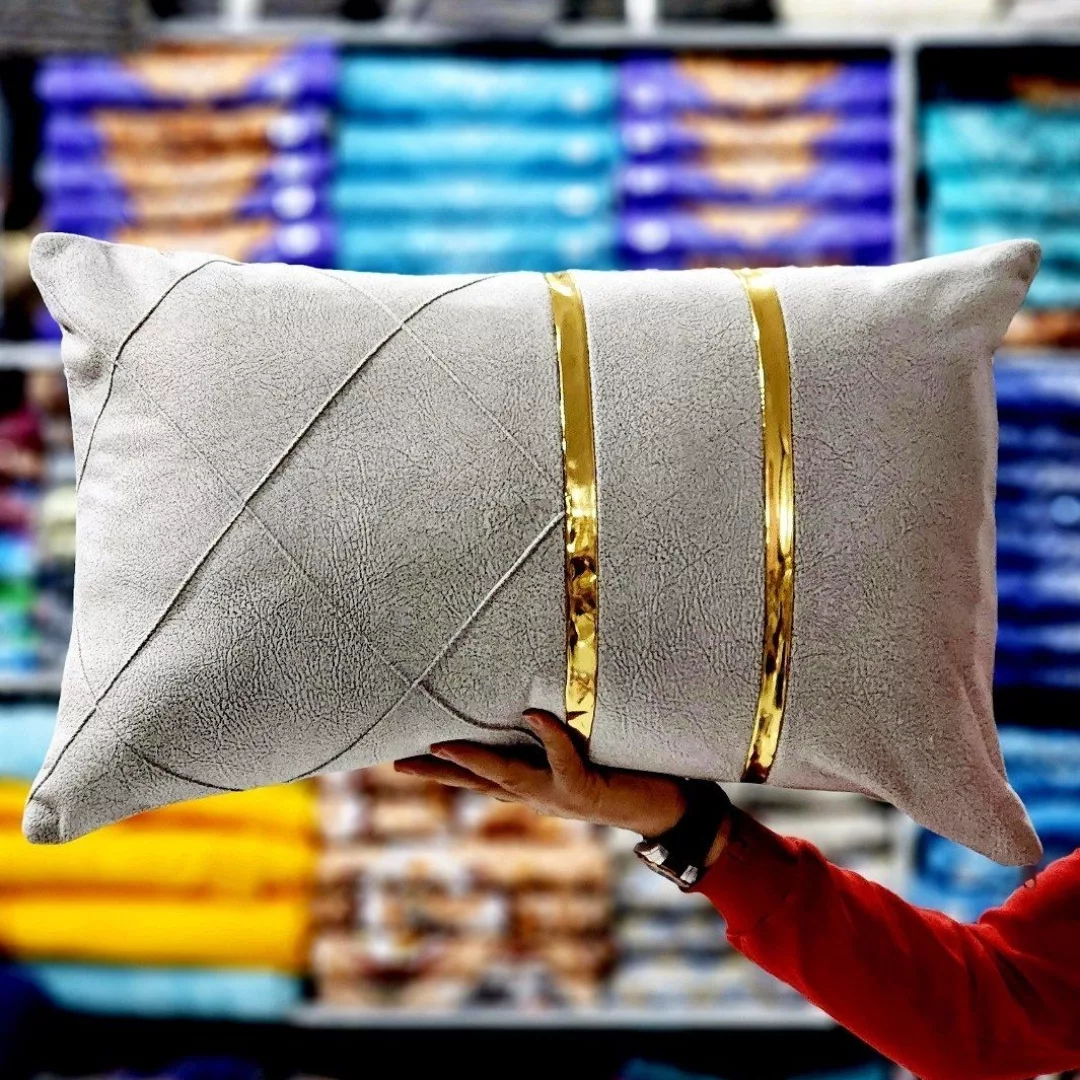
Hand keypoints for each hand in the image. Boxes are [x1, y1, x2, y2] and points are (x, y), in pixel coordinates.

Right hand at [394, 709, 689, 837]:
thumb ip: (559, 737)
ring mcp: (561, 796)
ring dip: (476, 759)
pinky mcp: (587, 790)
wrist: (672, 810)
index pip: (481, 777)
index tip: (403, 760)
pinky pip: (564, 759)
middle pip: (480, 781)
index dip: (443, 768)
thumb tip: (534, 703)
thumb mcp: (587, 754)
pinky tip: (533, 713)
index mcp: (536, 785)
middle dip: (439, 771)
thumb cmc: (630, 774)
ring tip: (442, 743)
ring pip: (509, 776)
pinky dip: (548, 736)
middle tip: (397, 762)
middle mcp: (541, 795)